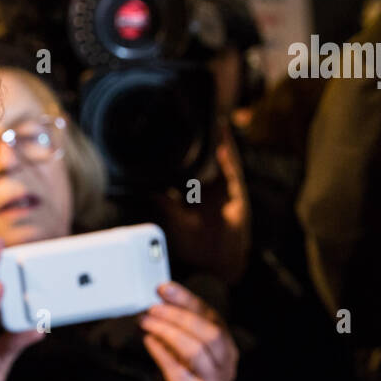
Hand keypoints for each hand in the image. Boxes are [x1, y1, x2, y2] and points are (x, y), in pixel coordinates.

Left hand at [137, 281, 238, 380]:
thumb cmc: (187, 376)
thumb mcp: (189, 350)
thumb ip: (180, 328)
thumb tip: (158, 300)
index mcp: (227, 346)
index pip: (210, 316)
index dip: (186, 299)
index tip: (164, 288)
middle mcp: (226, 364)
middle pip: (208, 332)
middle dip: (178, 316)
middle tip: (152, 308)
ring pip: (194, 350)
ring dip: (167, 331)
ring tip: (146, 322)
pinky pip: (176, 369)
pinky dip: (160, 351)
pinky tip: (148, 340)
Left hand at [151, 125, 250, 284]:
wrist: (217, 264)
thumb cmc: (195, 246)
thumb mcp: (173, 218)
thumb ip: (163, 201)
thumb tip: (144, 187)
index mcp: (194, 194)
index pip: (188, 166)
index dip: (185, 150)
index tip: (176, 131)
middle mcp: (210, 190)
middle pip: (207, 158)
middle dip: (204, 140)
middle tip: (196, 116)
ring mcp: (224, 191)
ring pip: (222, 160)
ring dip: (218, 141)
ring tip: (214, 120)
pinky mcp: (236, 195)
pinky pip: (232, 171)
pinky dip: (228, 157)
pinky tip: (222, 142)